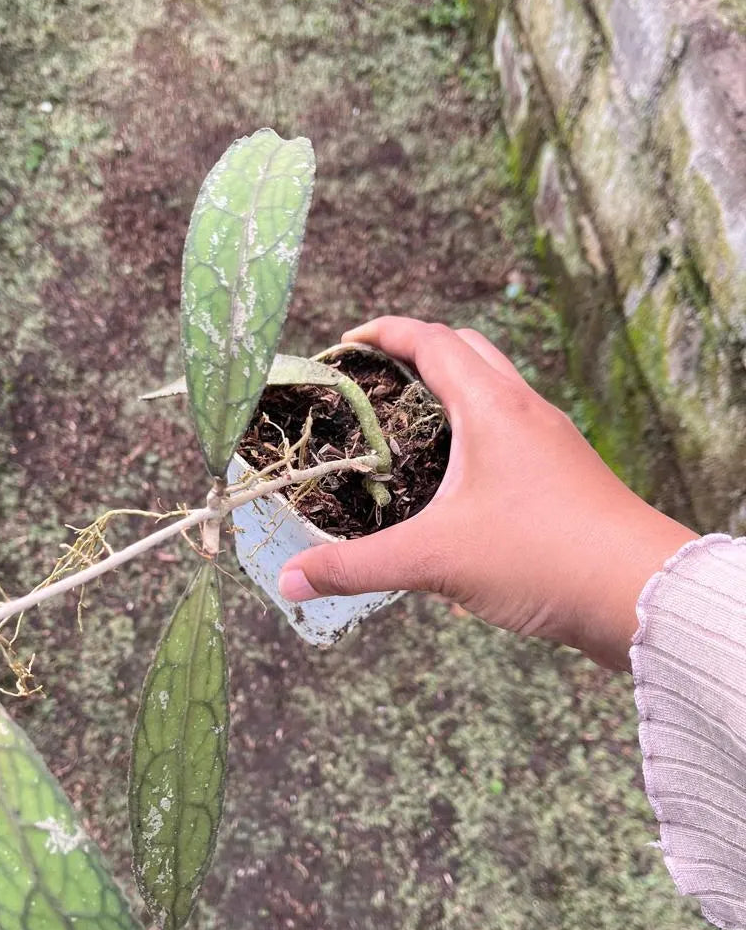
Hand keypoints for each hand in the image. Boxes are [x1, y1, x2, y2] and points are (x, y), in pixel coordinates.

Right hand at [277, 318, 697, 670]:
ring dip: (449, 398)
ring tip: (404, 433)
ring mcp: (551, 444)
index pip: (432, 341)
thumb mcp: (435, 560)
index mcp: (493, 407)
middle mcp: (525, 412)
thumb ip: (357, 567)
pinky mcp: (565, 478)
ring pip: (493, 397)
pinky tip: (451, 489)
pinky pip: (512, 437)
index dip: (384, 334)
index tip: (346, 343)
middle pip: (467, 355)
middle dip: (416, 356)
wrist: (639, 596)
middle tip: (372, 383)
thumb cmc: (542, 557)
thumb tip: (290, 580)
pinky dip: (474, 440)